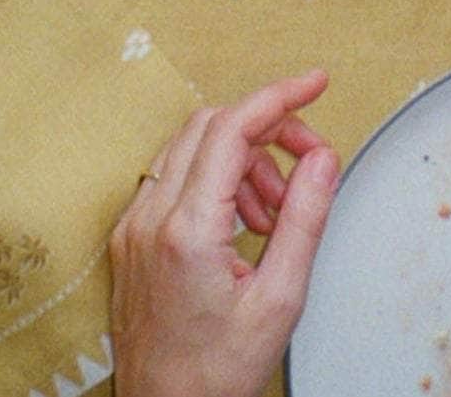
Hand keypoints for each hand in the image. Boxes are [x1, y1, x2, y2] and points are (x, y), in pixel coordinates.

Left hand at [109, 69, 338, 396]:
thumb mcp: (280, 300)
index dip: (278, 97)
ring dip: (242, 159)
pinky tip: (244, 221)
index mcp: (186, 231)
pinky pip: (174, 178)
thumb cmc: (217, 375)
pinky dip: (215, 181)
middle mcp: (149, 219)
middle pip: (210, 126)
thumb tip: (321, 158)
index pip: (232, 128)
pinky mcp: (130, 239)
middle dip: (266, 130)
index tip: (314, 83)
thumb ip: (304, 219)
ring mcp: (133, 227)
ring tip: (277, 210)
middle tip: (307, 160)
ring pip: (191, 148)